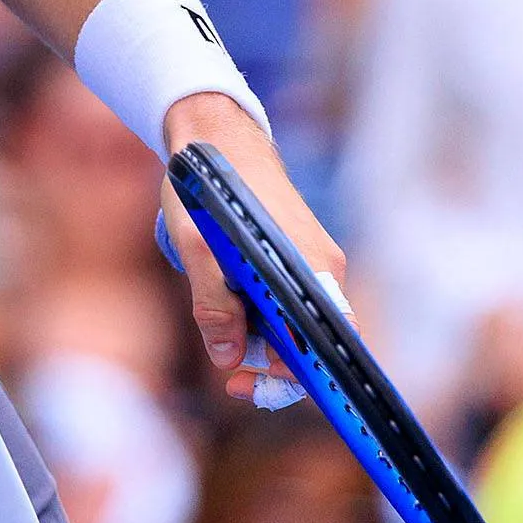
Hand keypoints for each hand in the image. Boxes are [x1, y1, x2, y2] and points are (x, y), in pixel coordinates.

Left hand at [157, 93, 346, 404]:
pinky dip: (265, 318)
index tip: (247, 385)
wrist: (218, 137)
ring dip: (263, 340)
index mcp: (312, 269)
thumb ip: (214, 305)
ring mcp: (314, 264)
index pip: (323, 347)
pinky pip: (291, 303)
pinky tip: (233, 306)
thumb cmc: (209, 190)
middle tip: (229, 375)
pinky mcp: (300, 258)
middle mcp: (324, 270)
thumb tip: (229, 359)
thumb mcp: (198, 248)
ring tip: (222, 330)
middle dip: (272, 366)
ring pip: (298, 324)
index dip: (290, 378)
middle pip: (313, 343)